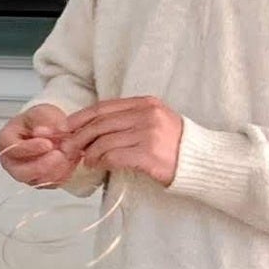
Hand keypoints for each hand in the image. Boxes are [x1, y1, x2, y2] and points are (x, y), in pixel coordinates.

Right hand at [0, 104, 74, 190]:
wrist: (50, 129)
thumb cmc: (39, 121)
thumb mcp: (42, 112)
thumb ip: (47, 120)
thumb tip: (55, 131)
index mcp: (4, 140)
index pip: (9, 148)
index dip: (29, 148)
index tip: (47, 143)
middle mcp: (10, 161)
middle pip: (20, 172)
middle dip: (42, 166)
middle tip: (60, 154)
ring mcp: (24, 173)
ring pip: (37, 182)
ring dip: (56, 170)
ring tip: (70, 155)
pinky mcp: (39, 181)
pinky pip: (51, 184)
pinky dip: (64, 174)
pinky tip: (71, 161)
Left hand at [62, 97, 185, 186]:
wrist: (202, 161)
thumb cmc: (175, 144)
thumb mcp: (154, 120)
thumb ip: (128, 118)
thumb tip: (91, 127)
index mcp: (145, 103)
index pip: (103, 107)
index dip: (80, 117)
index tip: (65, 127)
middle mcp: (146, 115)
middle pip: (99, 124)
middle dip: (78, 137)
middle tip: (67, 148)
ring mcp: (148, 134)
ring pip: (103, 141)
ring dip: (89, 153)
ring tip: (86, 160)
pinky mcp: (148, 154)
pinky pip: (113, 156)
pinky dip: (101, 161)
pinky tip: (98, 166)